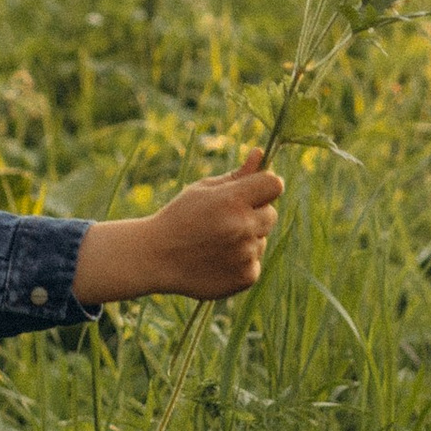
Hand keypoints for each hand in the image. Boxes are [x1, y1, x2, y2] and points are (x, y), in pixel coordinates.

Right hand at [73, 155, 284, 305]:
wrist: (156, 257)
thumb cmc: (180, 217)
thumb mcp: (204, 190)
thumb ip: (237, 175)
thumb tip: (260, 154)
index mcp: (232, 200)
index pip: (274, 184)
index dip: (266, 185)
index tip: (256, 190)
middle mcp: (242, 227)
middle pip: (271, 214)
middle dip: (254, 214)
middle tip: (225, 220)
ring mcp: (245, 254)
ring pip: (262, 240)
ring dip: (246, 239)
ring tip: (215, 243)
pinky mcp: (246, 277)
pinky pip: (254, 262)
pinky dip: (241, 262)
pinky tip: (217, 260)